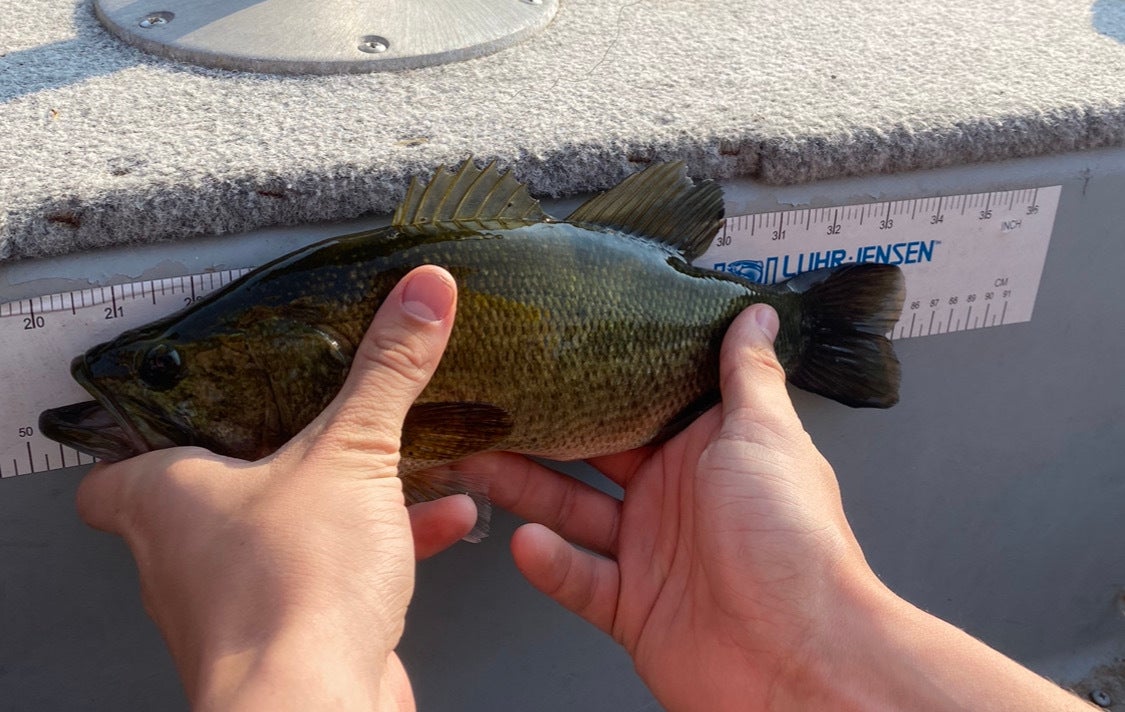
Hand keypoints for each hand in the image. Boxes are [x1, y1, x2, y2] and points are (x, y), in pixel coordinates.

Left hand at [75, 266, 474, 710]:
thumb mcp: (350, 452)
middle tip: (312, 417)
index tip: (188, 404)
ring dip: (347, 497)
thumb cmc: (289, 595)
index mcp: (167, 499)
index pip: (114, 469)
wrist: (318, 708)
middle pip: (217, 490)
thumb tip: (419, 295)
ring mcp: (241, 600)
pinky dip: (386, 542)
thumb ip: (387, 370)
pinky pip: (338, 571)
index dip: (145, 437)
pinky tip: (443, 519)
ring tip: (397, 461)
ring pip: (289, 529)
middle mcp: (188, 555)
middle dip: (276, 453)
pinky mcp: (296, 633)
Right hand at [469, 305, 1093, 711]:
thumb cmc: (793, 542)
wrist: (800, 661)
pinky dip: (552, 564)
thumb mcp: (765, 436)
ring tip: (477, 460)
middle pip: (592, 456)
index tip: (548, 350)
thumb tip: (756, 316)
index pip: (640, 405)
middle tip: (491, 403)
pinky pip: (579, 578)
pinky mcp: (633, 607)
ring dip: (524, 489)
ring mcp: (652, 554)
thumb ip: (747, 375)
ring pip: (572, 512)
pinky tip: (526, 543)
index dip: (596, 380)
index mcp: (707, 450)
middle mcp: (676, 498)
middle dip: (542, 431)